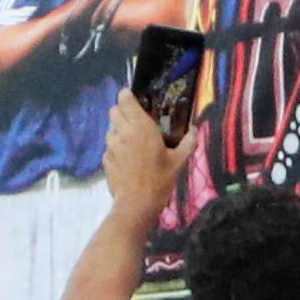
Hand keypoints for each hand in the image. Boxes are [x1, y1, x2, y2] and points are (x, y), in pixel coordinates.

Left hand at [102, 93, 192, 220]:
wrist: (137, 203)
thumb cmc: (160, 179)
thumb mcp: (179, 160)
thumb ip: (188, 142)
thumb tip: (194, 129)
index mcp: (140, 127)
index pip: (124, 99)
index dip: (127, 97)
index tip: (136, 101)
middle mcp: (122, 132)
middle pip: (114, 110)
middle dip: (123, 112)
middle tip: (136, 122)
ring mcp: (111, 145)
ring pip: (110, 129)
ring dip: (119, 131)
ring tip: (133, 143)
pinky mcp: (105, 158)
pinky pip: (109, 146)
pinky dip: (116, 148)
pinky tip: (127, 159)